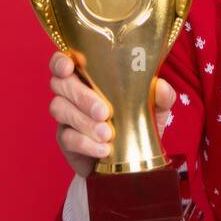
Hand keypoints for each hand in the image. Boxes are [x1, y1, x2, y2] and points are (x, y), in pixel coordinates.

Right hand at [47, 50, 177, 178]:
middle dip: (82, 97)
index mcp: (89, 76)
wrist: (131, 158)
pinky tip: (103, 149)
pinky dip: (85, 143)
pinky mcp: (65, 140)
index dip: (60, 61)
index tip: (69, 66)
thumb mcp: (154, 108)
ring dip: (84, 122)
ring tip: (107, 135)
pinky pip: (67, 138)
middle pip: (60, 84)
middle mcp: (72, 92)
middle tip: (105, 113)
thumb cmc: (137, 122)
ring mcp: (66, 116)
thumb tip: (160, 86)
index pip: (64, 61)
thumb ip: (160, 96)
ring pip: (60, 110)